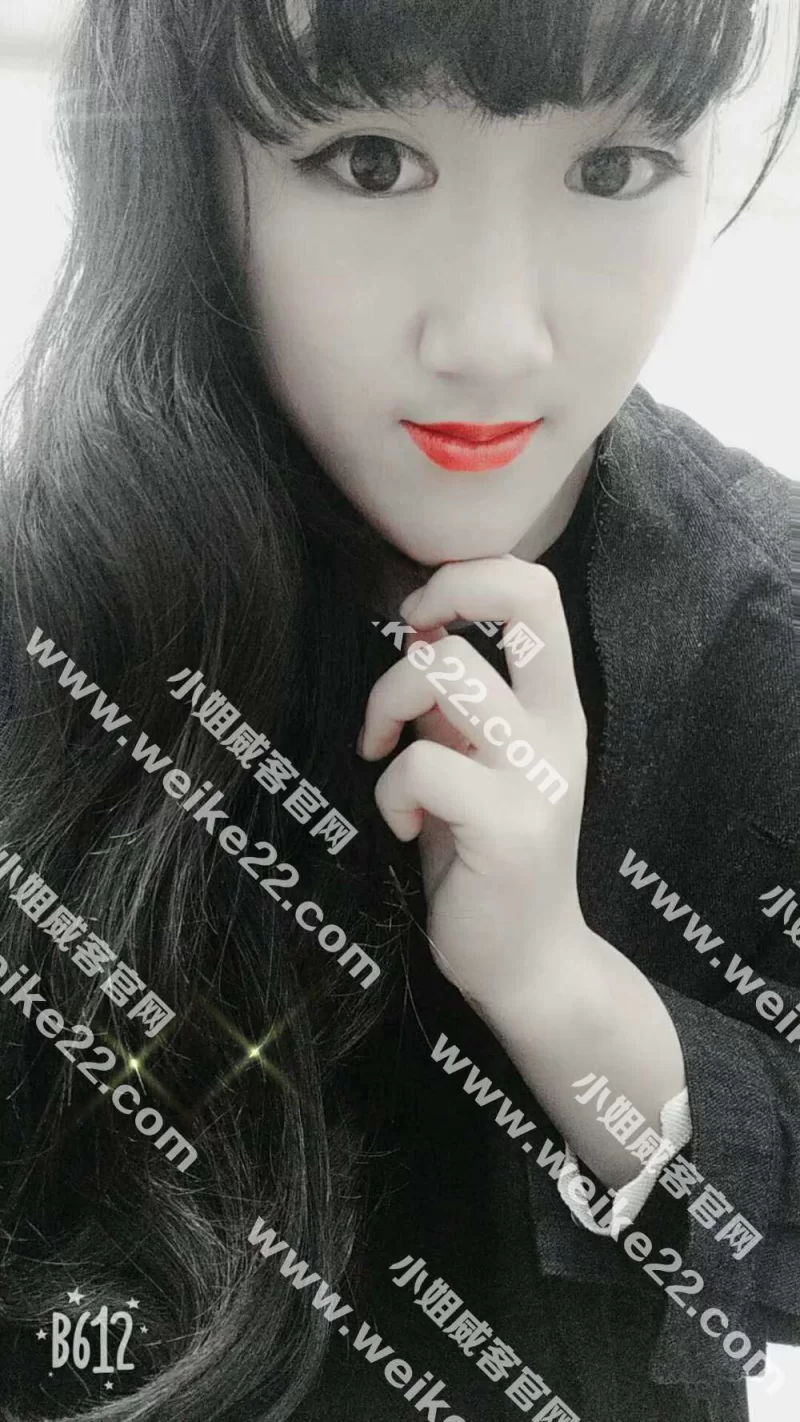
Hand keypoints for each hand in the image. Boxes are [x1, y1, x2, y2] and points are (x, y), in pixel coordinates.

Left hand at [358, 556, 588, 1020]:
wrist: (529, 964)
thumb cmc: (487, 861)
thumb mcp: (476, 764)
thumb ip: (455, 706)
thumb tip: (413, 636)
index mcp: (553, 705)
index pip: (538, 590)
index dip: (471, 575)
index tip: (419, 618)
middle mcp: (558, 727)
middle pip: (517, 599)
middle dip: (435, 602)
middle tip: (401, 650)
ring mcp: (537, 775)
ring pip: (447, 668)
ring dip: (389, 703)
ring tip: (385, 757)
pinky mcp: (509, 826)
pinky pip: (421, 764)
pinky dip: (391, 791)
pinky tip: (406, 826)